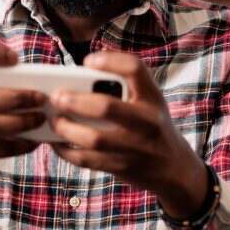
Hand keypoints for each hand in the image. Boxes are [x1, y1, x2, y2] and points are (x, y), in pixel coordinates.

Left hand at [48, 51, 207, 217]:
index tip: (88, 61)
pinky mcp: (122, 167)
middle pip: (106, 107)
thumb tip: (78, 77)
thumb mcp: (150, 102)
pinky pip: (87, 160)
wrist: (175, 168)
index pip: (136, 69)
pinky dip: (66, 151)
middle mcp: (147, 121)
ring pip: (94, 139)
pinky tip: (56, 142)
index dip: (110, 61)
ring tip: (54, 119)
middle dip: (75, 101)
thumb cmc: (153, 127)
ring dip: (66, 128)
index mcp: (153, 98)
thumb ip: (125, 88)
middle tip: (56, 97)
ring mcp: (135, 147)